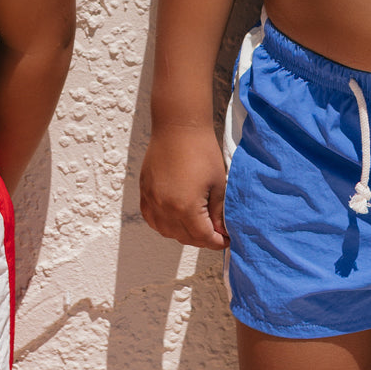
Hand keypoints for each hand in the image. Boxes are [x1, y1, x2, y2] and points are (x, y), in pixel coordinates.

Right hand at [140, 123, 228, 248]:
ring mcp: (153, 203)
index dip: (217, 242)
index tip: (225, 240)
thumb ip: (218, 213)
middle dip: (202, 240)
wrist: (178, 127)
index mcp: (186, 208)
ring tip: (197, 227)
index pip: (203, 238)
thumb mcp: (218, 184)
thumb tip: (221, 232)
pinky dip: (165, 225)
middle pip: (186, 238)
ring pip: (168, 233)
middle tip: (215, 233)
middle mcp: (166, 209)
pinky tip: (176, 220)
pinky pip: (153, 221)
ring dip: (184, 234)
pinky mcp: (145, 195)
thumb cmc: (201, 151)